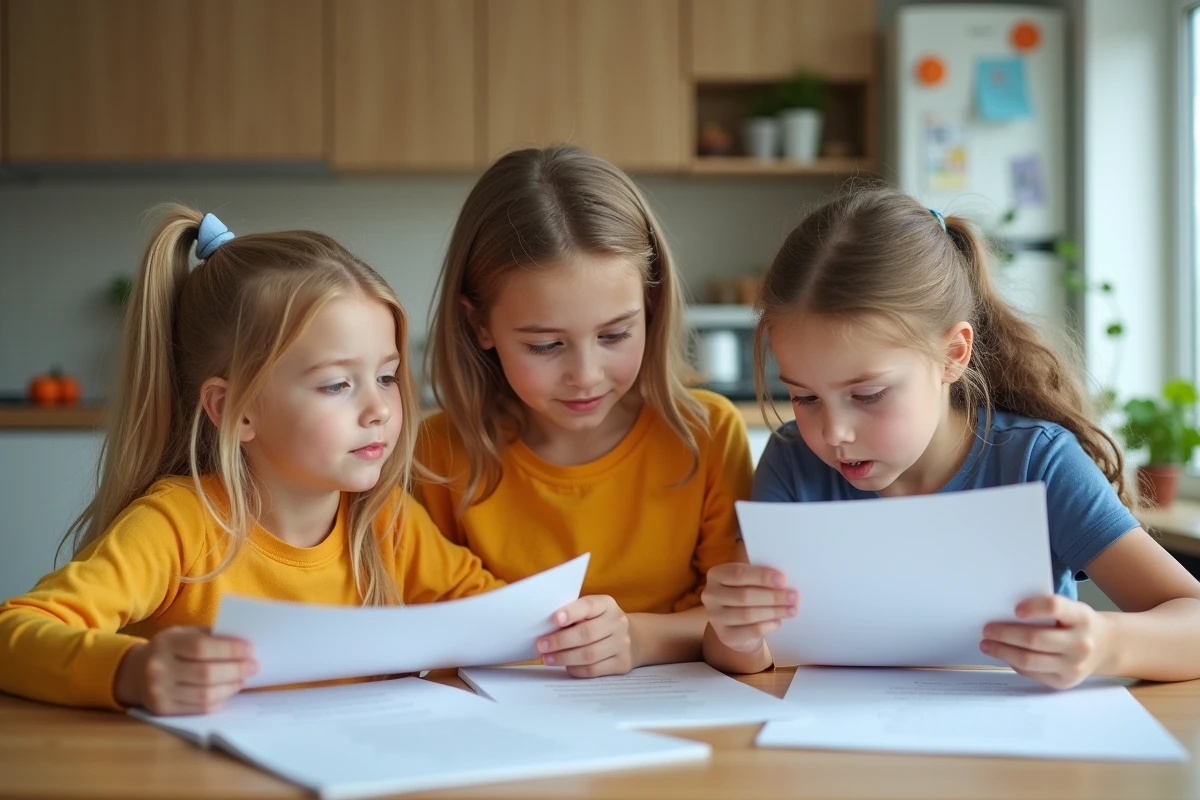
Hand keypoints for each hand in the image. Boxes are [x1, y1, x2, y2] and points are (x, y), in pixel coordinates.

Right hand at [114, 626, 257, 714]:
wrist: (135, 672)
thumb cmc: (170, 649)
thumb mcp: (183, 634)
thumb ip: (209, 636)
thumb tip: (243, 643)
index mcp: (165, 644)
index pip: (202, 647)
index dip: (229, 649)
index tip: (250, 649)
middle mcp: (158, 669)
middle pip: (206, 673)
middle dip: (236, 670)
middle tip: (254, 666)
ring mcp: (159, 693)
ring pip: (205, 695)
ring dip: (230, 687)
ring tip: (243, 679)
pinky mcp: (163, 711)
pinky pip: (199, 709)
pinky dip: (218, 700)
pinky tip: (228, 691)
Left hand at [537, 595, 634, 677]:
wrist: (634, 638)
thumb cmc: (600, 623)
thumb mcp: (592, 612)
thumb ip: (574, 616)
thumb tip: (545, 628)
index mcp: (607, 604)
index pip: (589, 605)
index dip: (571, 612)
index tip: (555, 619)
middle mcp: (618, 622)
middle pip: (587, 633)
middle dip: (560, 641)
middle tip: (541, 645)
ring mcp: (622, 644)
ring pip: (589, 655)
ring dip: (564, 658)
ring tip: (547, 659)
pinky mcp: (622, 664)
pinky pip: (594, 670)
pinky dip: (576, 669)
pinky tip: (566, 666)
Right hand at [701, 562, 797, 653]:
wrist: (737, 625)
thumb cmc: (746, 595)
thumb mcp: (748, 582)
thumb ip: (760, 578)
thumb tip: (784, 581)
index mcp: (716, 575)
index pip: (738, 574)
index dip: (761, 576)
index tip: (783, 579)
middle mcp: (710, 595)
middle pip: (744, 595)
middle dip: (773, 596)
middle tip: (794, 597)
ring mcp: (715, 617)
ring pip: (748, 614)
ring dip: (774, 611)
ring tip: (792, 610)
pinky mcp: (724, 636)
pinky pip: (749, 631)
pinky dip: (767, 626)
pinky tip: (778, 622)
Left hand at [980, 595, 1112, 688]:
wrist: (1106, 646)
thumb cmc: (1077, 623)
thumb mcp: (1071, 609)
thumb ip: (1046, 610)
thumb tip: (1002, 614)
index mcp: (1081, 617)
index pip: (1055, 607)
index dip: (1034, 607)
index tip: (1014, 609)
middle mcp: (1080, 643)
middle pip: (1035, 639)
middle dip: (1005, 634)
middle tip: (986, 629)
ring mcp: (1073, 666)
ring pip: (1029, 660)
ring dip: (1002, 652)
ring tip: (986, 645)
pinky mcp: (1064, 682)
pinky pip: (1032, 673)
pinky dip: (1013, 663)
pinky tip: (1004, 655)